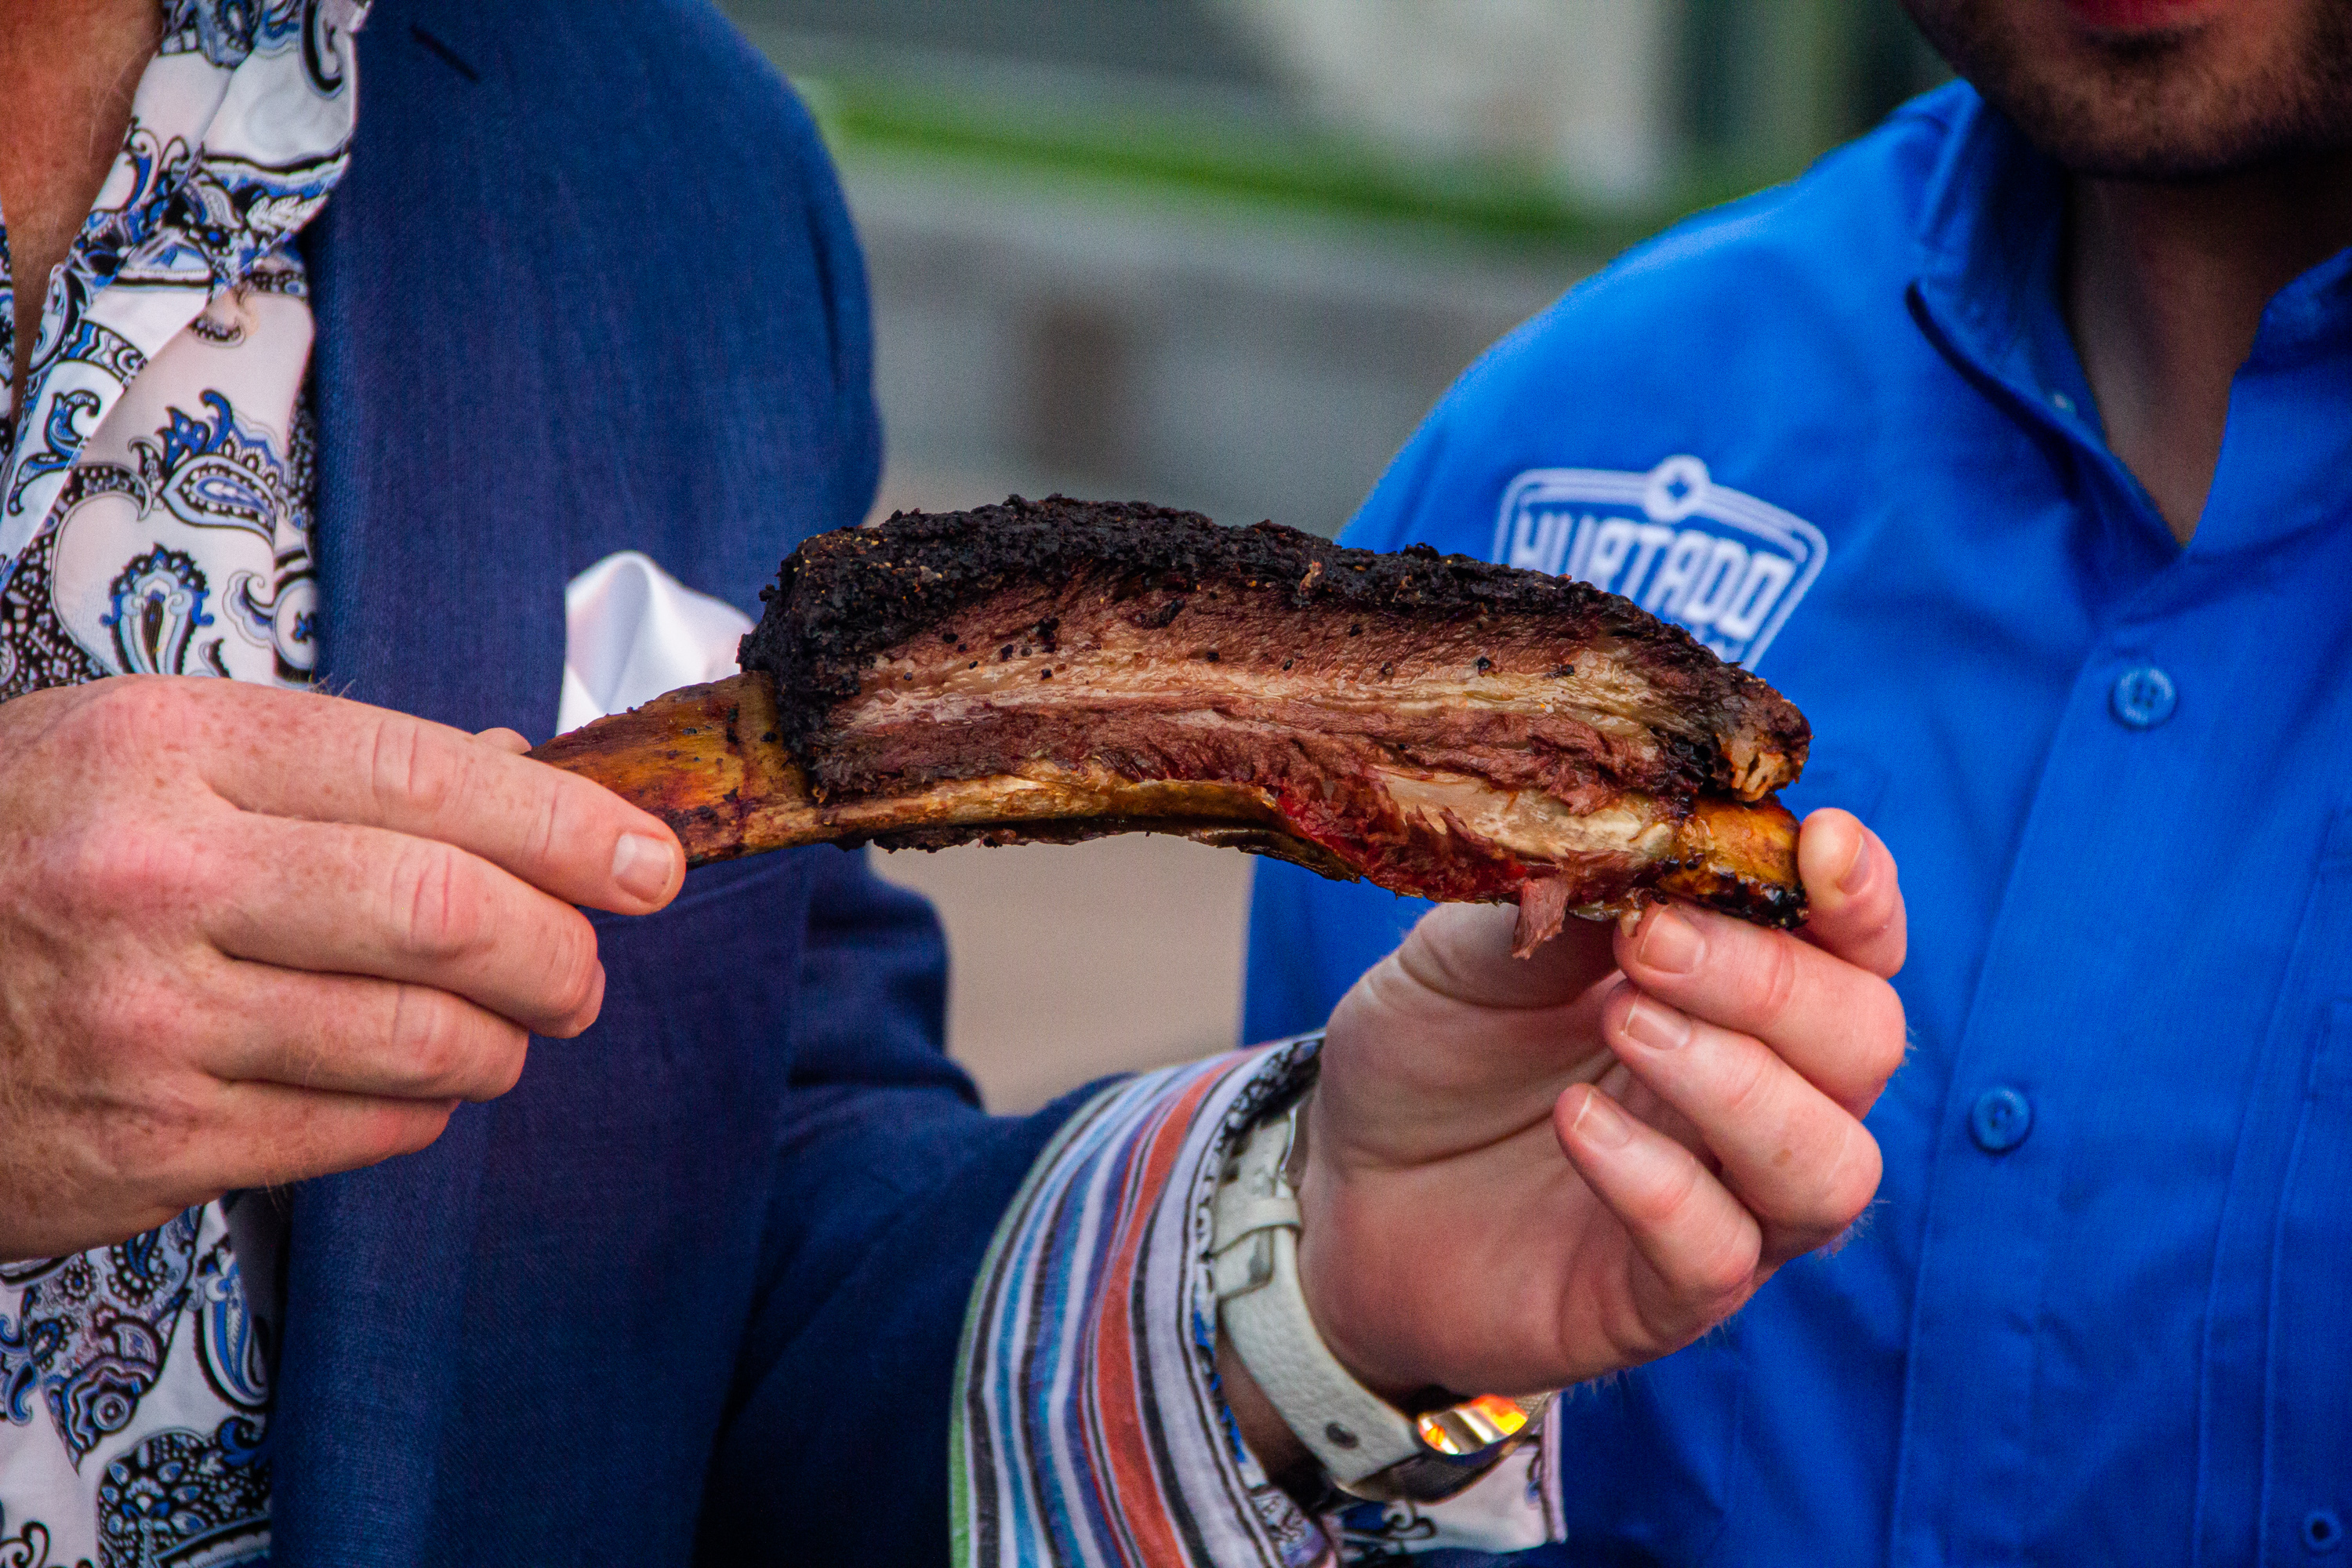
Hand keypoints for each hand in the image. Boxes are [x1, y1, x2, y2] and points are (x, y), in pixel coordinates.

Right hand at [0, 676, 684, 1259]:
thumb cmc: (15, 847)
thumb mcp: (144, 751)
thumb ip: (331, 764)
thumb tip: (525, 773)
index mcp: (171, 747)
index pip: (434, 781)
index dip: (571, 830)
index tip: (649, 863)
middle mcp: (156, 877)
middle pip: (452, 918)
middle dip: (563, 952)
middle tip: (585, 969)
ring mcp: (146, 1020)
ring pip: (425, 1042)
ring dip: (505, 1044)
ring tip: (505, 1030)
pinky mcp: (144, 1143)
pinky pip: (360, 1132)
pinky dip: (423, 1111)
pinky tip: (411, 1084)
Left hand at [1237, 808, 1903, 1449]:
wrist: (1340, 1181)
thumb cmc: (1435, 1051)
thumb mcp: (1472, 951)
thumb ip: (1567, 903)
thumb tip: (1643, 846)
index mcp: (1740, 993)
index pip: (1856, 946)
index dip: (1862, 896)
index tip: (1816, 843)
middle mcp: (1762, 1098)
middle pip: (1863, 1042)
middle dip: (1771, 982)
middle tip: (1651, 943)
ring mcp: (1724, 1205)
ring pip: (1831, 1165)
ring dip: (1740, 1086)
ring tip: (1621, 1027)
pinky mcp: (1661, 1299)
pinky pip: (1719, 1256)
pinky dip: (1660, 1185)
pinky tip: (1577, 1122)